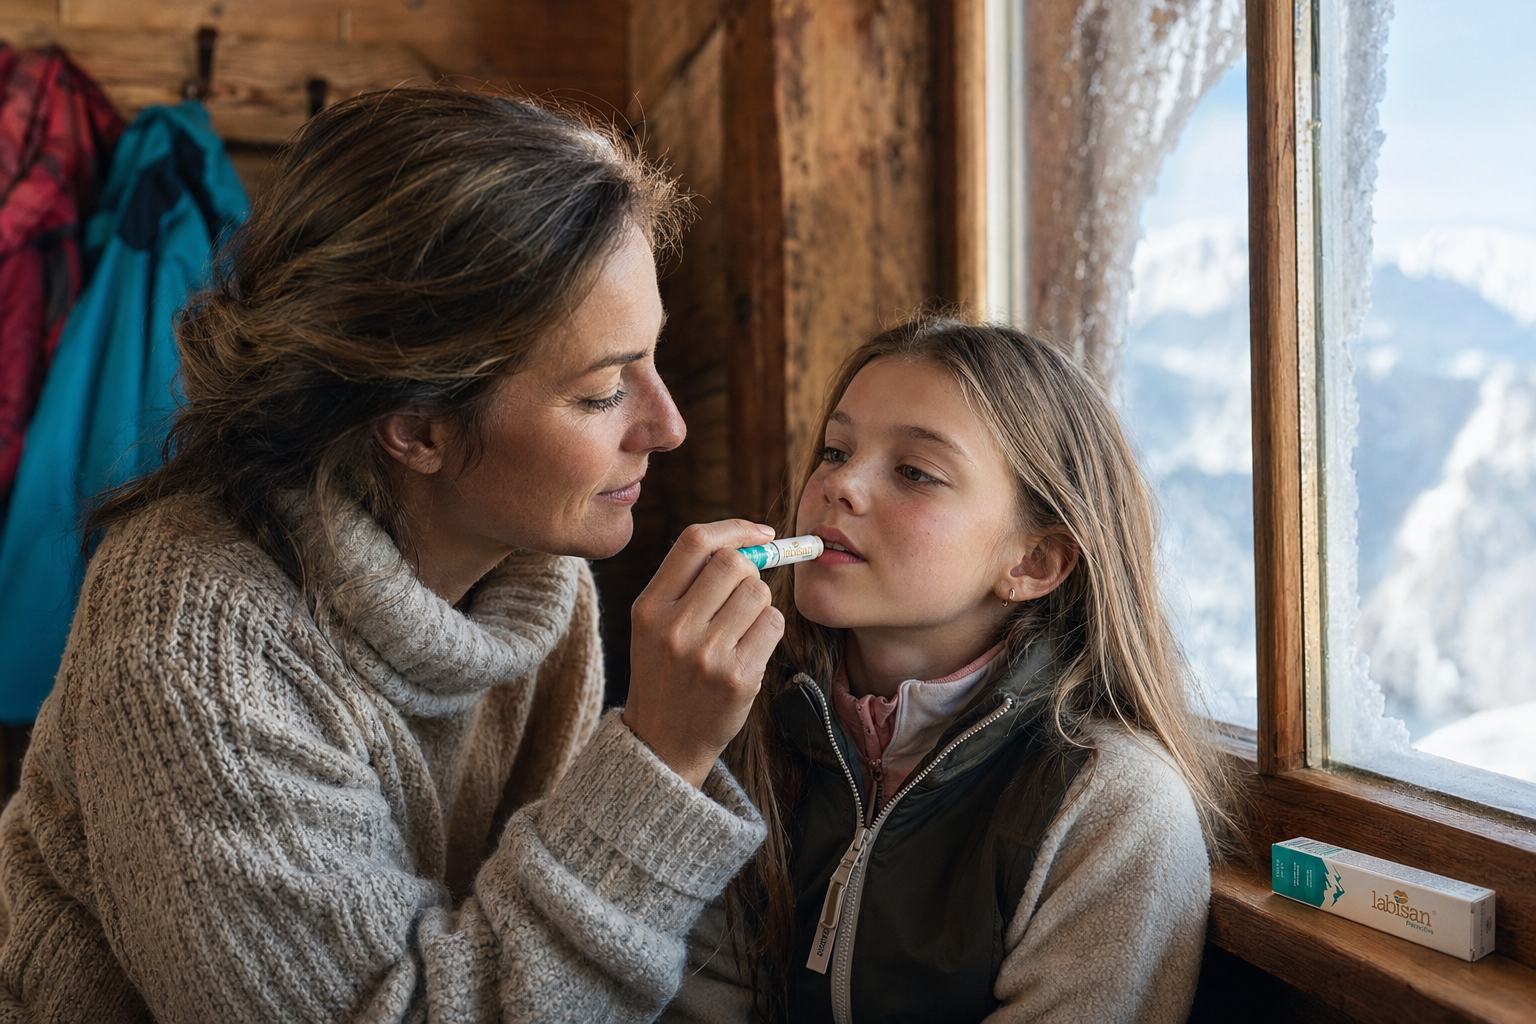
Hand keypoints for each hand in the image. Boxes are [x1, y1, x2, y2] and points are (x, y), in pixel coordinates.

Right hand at [624, 521, 785, 786]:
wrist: (662, 744)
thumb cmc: (667, 674)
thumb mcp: (655, 625)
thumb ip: (689, 582)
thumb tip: (751, 541)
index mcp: (648, 607)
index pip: (695, 542)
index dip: (736, 528)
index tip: (762, 533)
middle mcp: (673, 628)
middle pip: (733, 563)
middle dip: (751, 569)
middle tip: (747, 590)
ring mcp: (706, 655)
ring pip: (759, 593)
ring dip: (761, 603)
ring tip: (742, 628)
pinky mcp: (737, 678)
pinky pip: (773, 625)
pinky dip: (770, 629)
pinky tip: (750, 649)